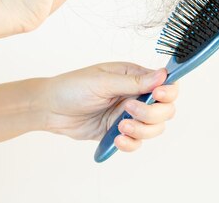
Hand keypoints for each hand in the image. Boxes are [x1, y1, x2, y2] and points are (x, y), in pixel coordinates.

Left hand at [41, 62, 177, 151]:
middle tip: (129, 110)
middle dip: (152, 114)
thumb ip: (134, 82)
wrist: (50, 109)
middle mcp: (137, 96)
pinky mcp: (120, 131)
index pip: (166, 84)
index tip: (157, 96)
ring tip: (120, 127)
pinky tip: (116, 139)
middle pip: (165, 110)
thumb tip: (163, 75)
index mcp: (135, 77)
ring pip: (154, 128)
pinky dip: (131, 143)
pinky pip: (137, 142)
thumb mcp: (103, 81)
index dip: (168, 92)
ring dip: (142, 130)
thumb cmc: (73, 87)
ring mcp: (129, 115)